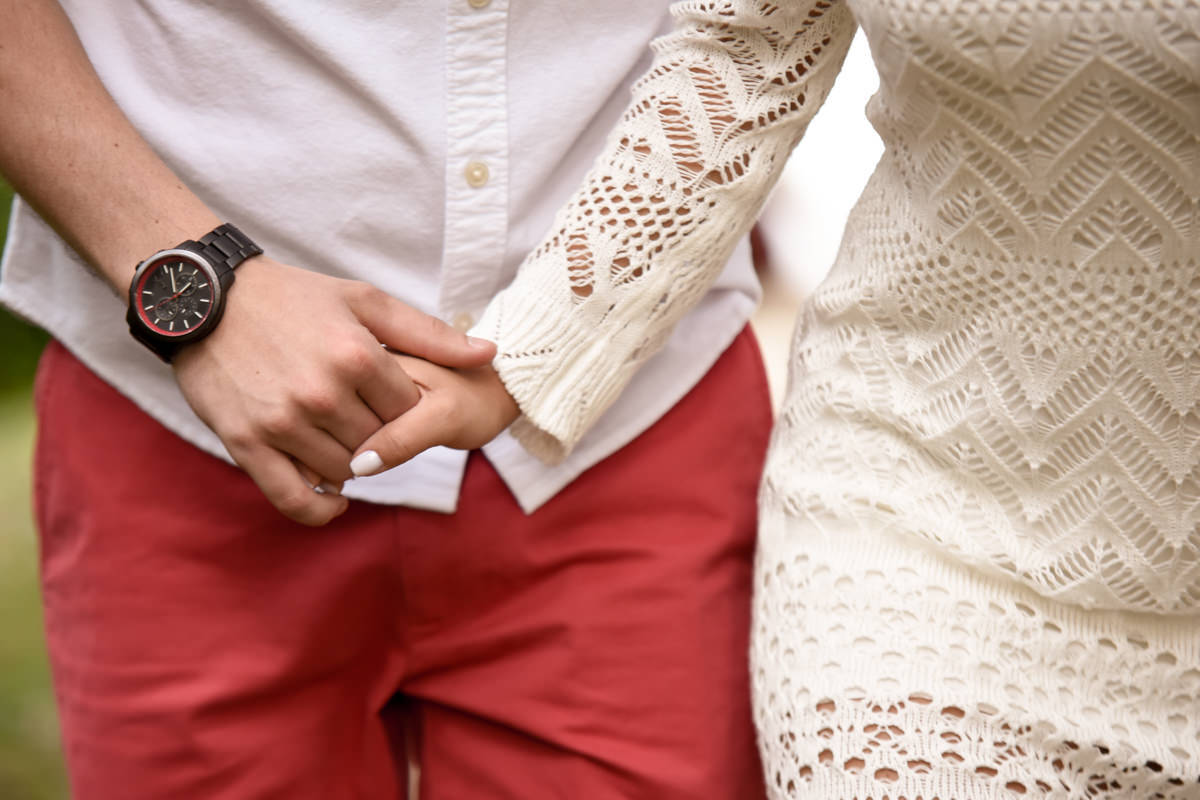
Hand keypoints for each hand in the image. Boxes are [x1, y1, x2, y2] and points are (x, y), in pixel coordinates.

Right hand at [172, 256, 496, 525]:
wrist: (204, 299)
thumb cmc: (292, 297)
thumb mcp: (365, 302)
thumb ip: (429, 334)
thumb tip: (489, 354)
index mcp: (357, 355)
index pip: (408, 410)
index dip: (406, 408)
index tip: (389, 399)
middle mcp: (322, 393)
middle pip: (379, 444)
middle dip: (380, 436)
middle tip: (365, 420)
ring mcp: (283, 421)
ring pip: (344, 471)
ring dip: (351, 464)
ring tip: (343, 440)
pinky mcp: (247, 443)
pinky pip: (294, 499)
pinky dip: (320, 509)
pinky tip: (335, 500)